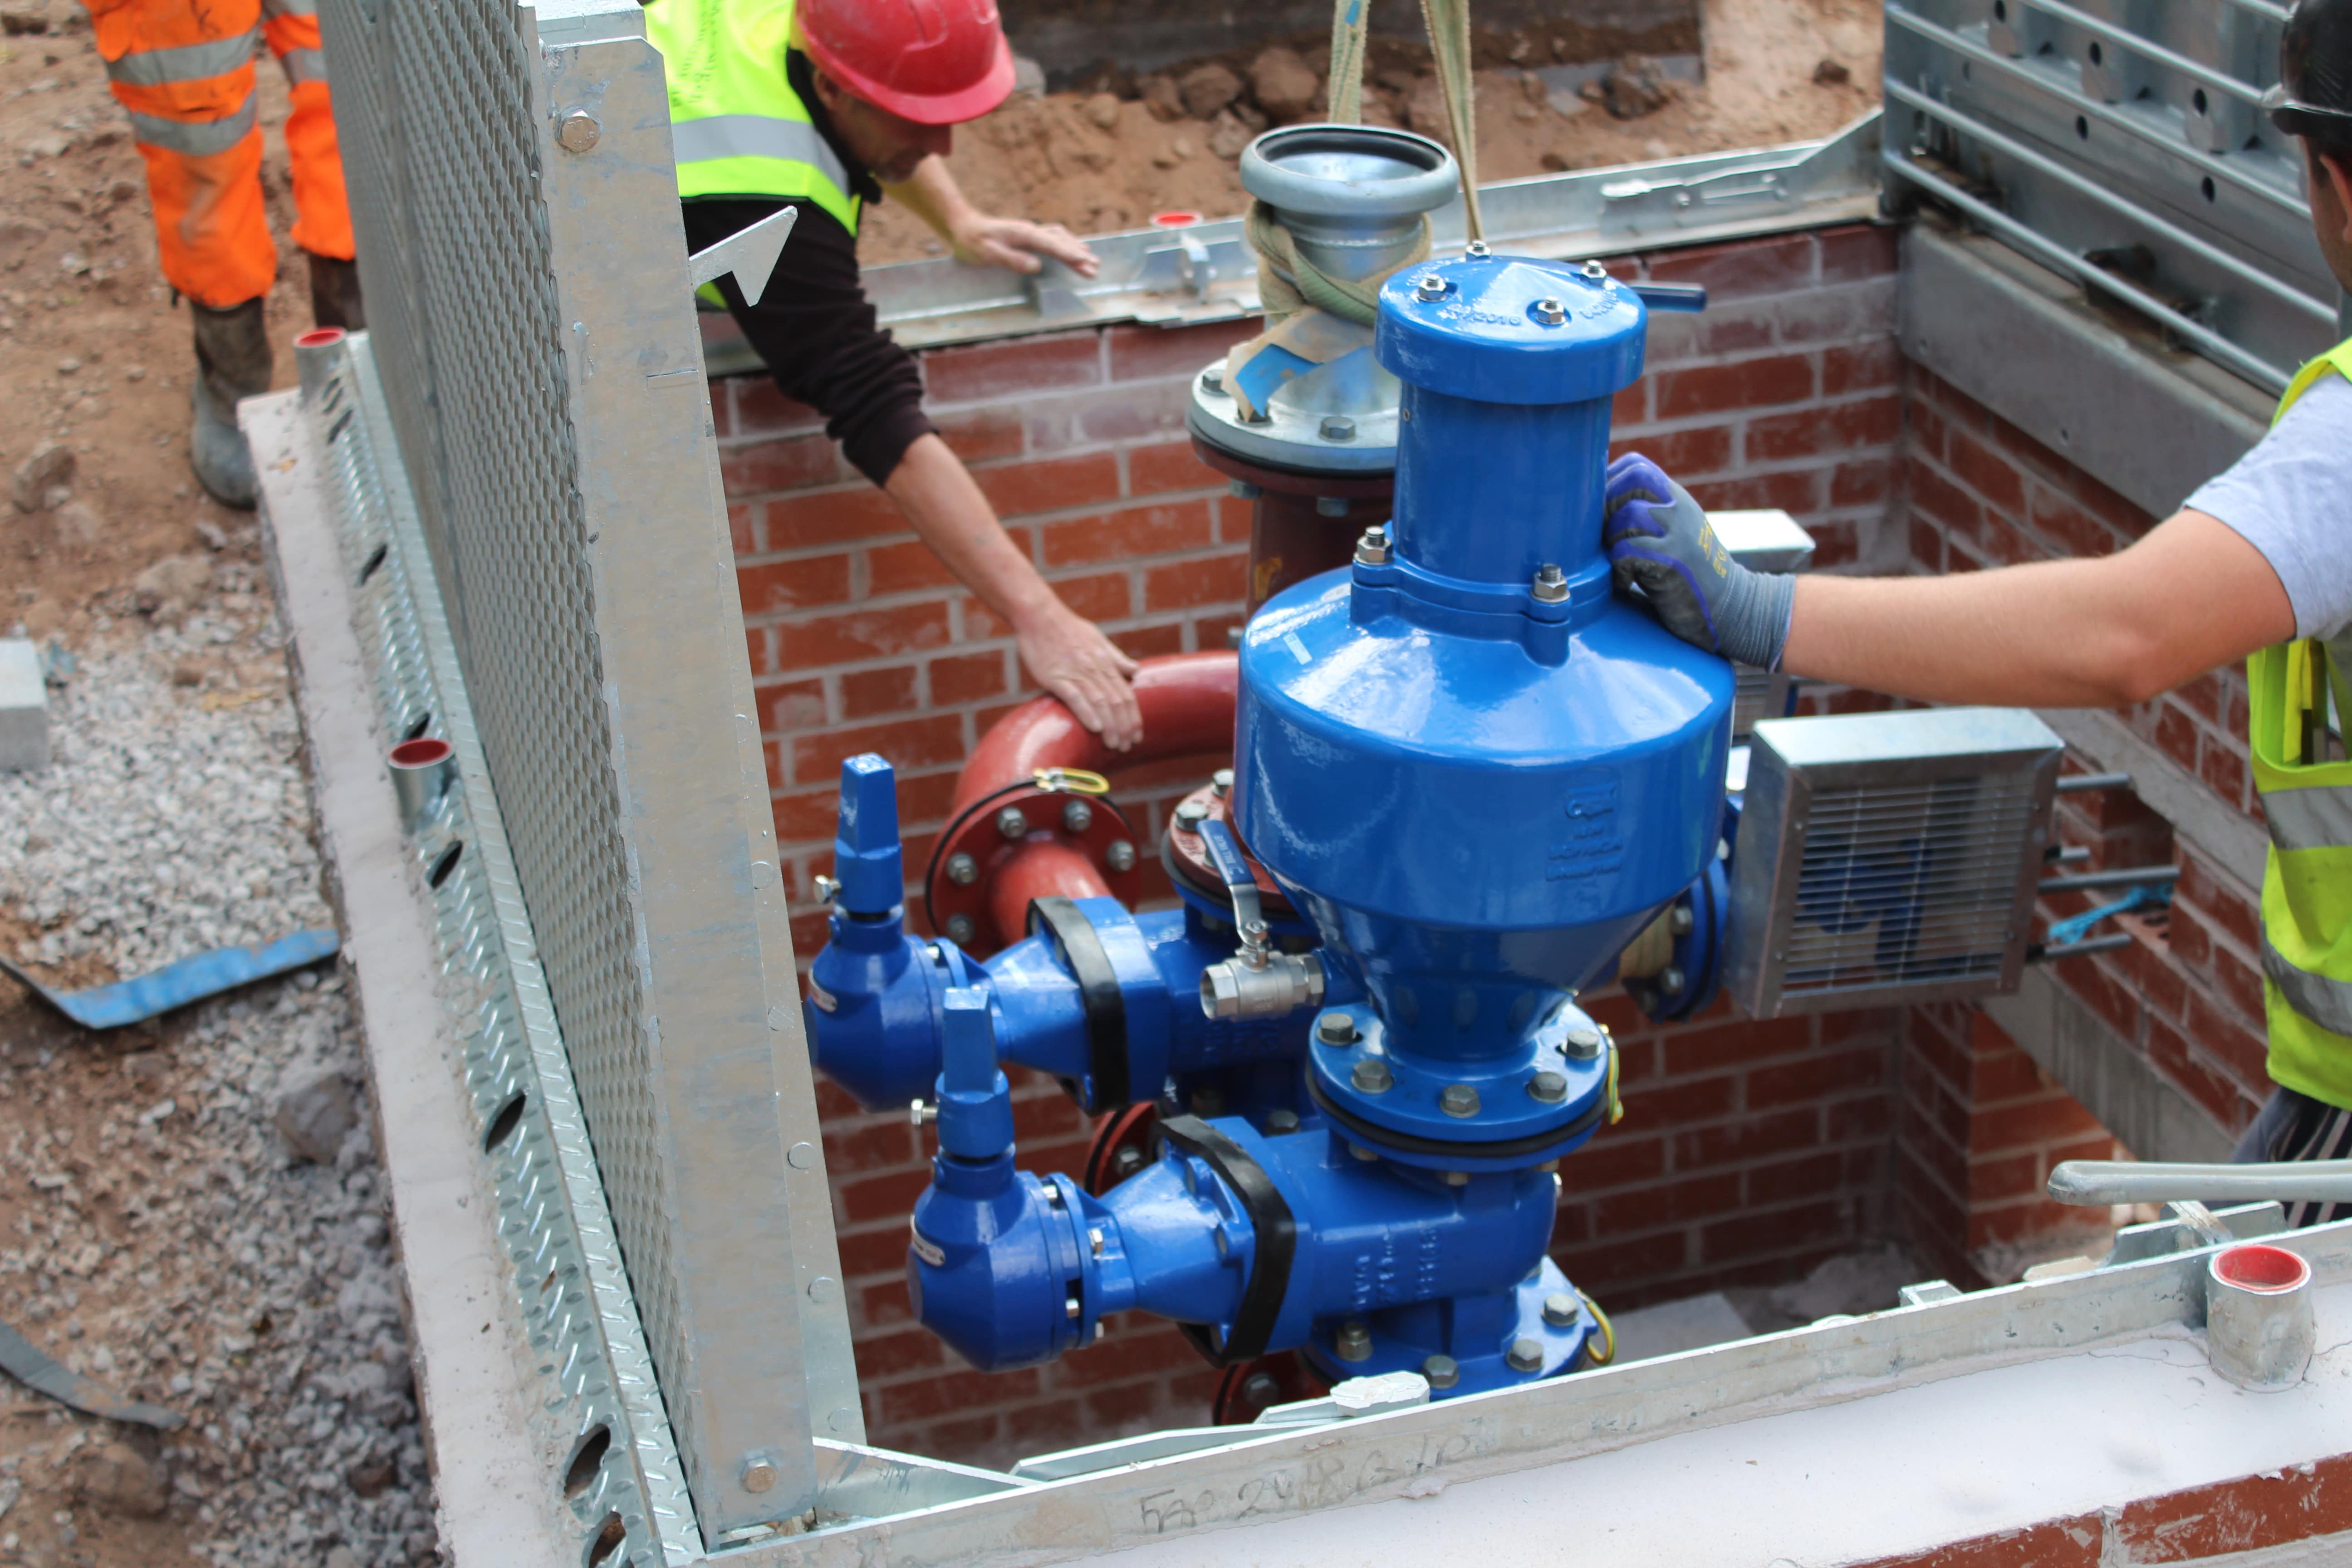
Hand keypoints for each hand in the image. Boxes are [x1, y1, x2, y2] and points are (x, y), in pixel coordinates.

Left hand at [948, 214, 1099, 278]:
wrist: (961, 226)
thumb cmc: (972, 241)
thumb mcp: (988, 253)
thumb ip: (1012, 259)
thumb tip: (1036, 266)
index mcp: (1023, 233)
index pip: (1051, 245)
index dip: (1068, 254)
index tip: (1084, 262)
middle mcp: (1029, 230)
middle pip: (1060, 241)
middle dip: (1078, 254)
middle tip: (1095, 267)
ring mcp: (1029, 232)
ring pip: (1059, 237)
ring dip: (1075, 248)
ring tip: (1091, 260)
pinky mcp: (1027, 236)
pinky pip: (1052, 238)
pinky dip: (1066, 244)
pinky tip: (1073, 249)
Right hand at [1016, 608, 1142, 749]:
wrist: (1039, 615)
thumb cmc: (1068, 628)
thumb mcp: (1098, 639)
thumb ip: (1116, 658)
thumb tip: (1135, 671)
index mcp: (1105, 662)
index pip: (1125, 694)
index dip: (1133, 717)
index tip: (1137, 735)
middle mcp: (1094, 668)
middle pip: (1116, 702)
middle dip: (1124, 727)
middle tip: (1127, 746)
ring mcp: (1075, 672)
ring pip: (1099, 702)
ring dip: (1109, 726)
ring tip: (1114, 745)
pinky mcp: (1055, 676)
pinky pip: (1074, 696)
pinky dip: (1086, 712)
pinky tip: (1094, 728)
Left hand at [1603, 452, 1794, 668]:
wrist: (1731, 607)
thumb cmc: (1687, 574)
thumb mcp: (1672, 532)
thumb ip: (1645, 512)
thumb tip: (1591, 507)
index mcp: (1676, 498)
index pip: (1636, 465)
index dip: (1609, 481)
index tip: (1600, 511)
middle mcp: (1680, 509)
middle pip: (1632, 480)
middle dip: (1607, 507)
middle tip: (1605, 537)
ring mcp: (1680, 533)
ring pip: (1628, 516)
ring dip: (1613, 541)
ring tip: (1619, 563)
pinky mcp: (1674, 562)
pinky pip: (1629, 551)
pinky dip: (1620, 569)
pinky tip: (1627, 582)